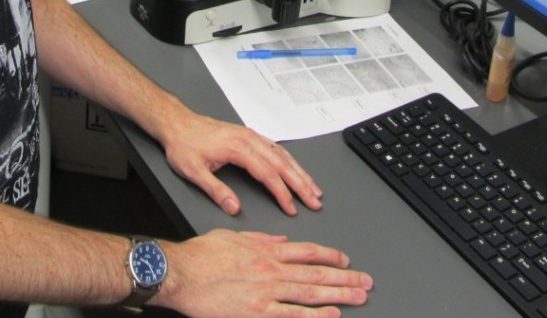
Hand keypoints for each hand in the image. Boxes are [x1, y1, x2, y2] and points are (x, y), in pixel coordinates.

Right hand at [156, 230, 371, 317]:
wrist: (180, 273)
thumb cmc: (201, 256)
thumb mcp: (233, 236)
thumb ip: (260, 239)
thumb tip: (281, 240)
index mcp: (266, 250)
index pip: (308, 251)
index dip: (331, 255)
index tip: (346, 260)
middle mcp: (271, 269)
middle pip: (316, 272)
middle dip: (345, 277)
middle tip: (365, 281)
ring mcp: (266, 292)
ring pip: (310, 292)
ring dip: (338, 295)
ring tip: (358, 297)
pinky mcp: (257, 312)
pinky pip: (292, 315)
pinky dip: (314, 315)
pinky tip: (331, 315)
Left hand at [160, 111, 320, 215]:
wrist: (178, 123)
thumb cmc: (184, 145)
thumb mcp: (193, 171)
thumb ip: (216, 190)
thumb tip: (234, 207)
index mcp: (237, 148)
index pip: (267, 174)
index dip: (281, 193)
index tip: (291, 208)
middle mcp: (248, 139)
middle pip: (282, 164)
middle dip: (301, 184)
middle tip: (315, 201)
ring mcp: (251, 136)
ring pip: (282, 155)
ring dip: (300, 172)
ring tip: (313, 188)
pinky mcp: (249, 135)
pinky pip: (276, 148)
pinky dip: (290, 161)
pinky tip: (296, 169)